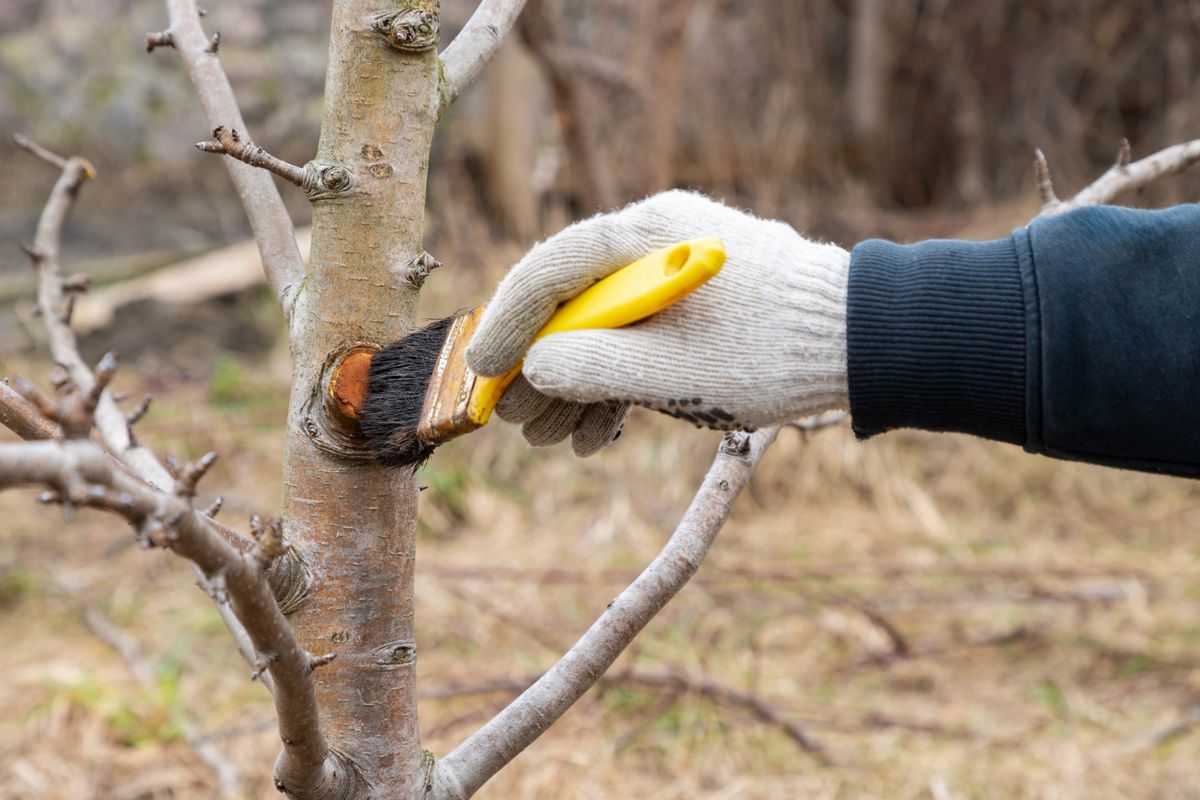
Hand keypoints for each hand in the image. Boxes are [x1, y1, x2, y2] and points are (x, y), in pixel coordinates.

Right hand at [465, 191, 849, 454]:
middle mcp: (660, 240)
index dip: (508, 323)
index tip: (483, 372)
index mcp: (650, 235)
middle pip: (574, 301)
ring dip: (579, 386)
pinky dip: (620, 383)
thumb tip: (535, 367)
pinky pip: (643, 337)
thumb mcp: (672, 370)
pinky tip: (599, 434)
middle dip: (543, 370)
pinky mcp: (701, 303)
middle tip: (517, 423)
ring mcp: (680, 272)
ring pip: (607, 327)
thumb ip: (593, 366)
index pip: (552, 269)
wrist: (870, 344)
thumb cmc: (776, 351)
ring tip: (556, 443)